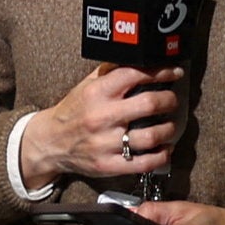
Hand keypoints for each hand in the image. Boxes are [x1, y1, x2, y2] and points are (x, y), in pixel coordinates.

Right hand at [21, 66, 184, 190]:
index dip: (161, 72)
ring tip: (170, 125)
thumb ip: (112, 73)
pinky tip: (165, 148)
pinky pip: (145, 163)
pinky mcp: (109, 165)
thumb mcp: (87, 85)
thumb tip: (141, 60)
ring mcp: (106, 143)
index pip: (135, 75)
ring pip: (152, 135)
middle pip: (150, 104)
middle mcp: (102, 116)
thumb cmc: (73, 111)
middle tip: (172, 100)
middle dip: (169, 100)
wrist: (50, 143)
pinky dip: (162, 155)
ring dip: (169, 129)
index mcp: (97, 92)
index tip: (174, 72)